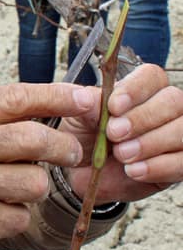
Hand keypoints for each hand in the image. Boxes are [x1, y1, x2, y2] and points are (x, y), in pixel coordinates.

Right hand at [0, 83, 94, 249]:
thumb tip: (60, 101)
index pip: (17, 98)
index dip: (59, 98)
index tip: (89, 99)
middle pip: (35, 141)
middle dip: (65, 148)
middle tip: (72, 153)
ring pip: (35, 183)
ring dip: (35, 186)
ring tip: (16, 185)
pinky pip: (20, 216)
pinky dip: (17, 213)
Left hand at [63, 64, 182, 202]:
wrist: (83, 172)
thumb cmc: (84, 137)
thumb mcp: (78, 119)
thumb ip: (87, 105)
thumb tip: (89, 97)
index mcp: (142, 89)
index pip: (151, 76)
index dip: (135, 89)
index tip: (113, 106)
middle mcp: (165, 108)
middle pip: (173, 101)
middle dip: (143, 118)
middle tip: (114, 134)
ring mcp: (176, 135)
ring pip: (182, 130)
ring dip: (151, 143)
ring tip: (121, 155)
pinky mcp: (179, 163)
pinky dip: (158, 167)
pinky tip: (133, 171)